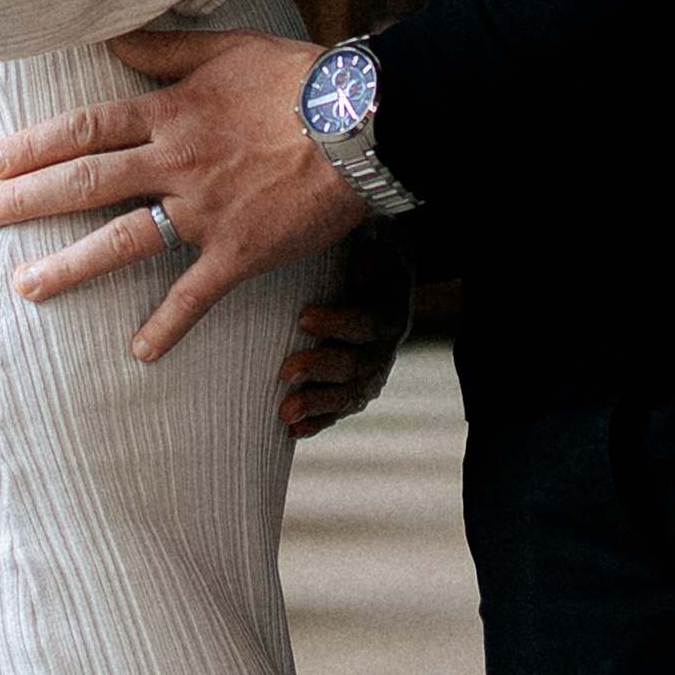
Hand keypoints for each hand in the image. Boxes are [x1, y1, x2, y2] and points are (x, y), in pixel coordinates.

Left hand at [0, 28, 364, 360]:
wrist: (361, 122)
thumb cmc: (295, 78)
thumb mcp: (227, 49)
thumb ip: (165, 49)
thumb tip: (111, 38)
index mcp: (170, 112)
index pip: (86, 127)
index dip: (34, 144)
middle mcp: (176, 161)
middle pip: (85, 182)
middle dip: (24, 200)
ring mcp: (204, 210)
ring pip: (122, 241)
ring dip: (68, 267)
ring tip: (24, 287)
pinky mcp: (239, 251)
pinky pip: (194, 295)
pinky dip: (166, 326)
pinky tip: (138, 353)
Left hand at [279, 225, 413, 437]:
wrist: (382, 281)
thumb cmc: (366, 257)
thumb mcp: (370, 243)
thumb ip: (365, 248)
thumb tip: (362, 254)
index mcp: (389, 309)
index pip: (368, 321)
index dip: (338, 323)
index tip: (302, 318)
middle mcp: (384, 346)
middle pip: (357, 364)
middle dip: (321, 368)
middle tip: (285, 370)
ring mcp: (372, 372)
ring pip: (349, 394)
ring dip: (317, 404)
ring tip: (285, 412)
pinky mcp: (356, 388)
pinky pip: (339, 410)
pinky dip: (318, 422)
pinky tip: (293, 431)